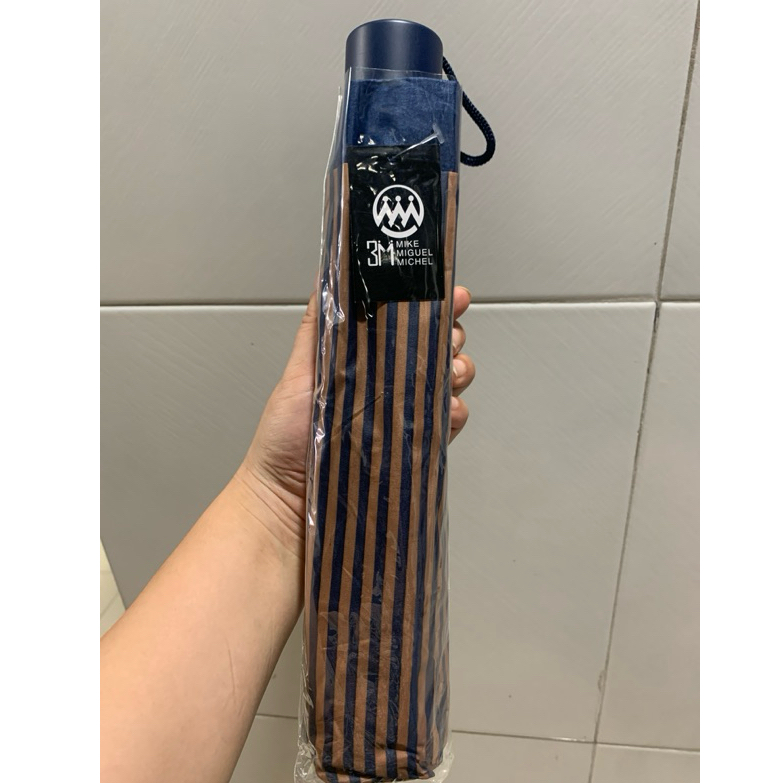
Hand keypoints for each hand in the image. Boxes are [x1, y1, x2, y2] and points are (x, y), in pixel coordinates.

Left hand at [236, 286, 475, 552]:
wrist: (286, 505)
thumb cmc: (284, 440)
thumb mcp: (300, 372)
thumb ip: (320, 329)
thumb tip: (329, 276)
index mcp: (360, 363)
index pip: (402, 325)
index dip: (429, 305)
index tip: (449, 291)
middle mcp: (384, 388)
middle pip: (432, 350)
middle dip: (450, 335)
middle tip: (450, 334)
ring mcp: (401, 419)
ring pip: (446, 384)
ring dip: (458, 370)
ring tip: (452, 371)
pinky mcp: (412, 451)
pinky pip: (445, 426)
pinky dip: (454, 414)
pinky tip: (450, 409)